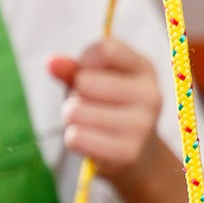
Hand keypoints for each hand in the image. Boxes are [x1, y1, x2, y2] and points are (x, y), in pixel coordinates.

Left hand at [46, 37, 170, 183]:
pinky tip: (91, 141)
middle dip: (75, 94)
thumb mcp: (92, 79)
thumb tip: (52, 62)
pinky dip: (74, 139)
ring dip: (72, 118)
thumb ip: (72, 68)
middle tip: (89, 104)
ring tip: (90, 123)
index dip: (85, 60)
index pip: (105, 50)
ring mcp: (142, 125)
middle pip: (86, 82)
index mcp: (144, 68)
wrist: (135, 151)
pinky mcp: (129, 152)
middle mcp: (151, 95)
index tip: (87, 72)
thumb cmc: (109, 106)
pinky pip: (77, 138)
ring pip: (77, 112)